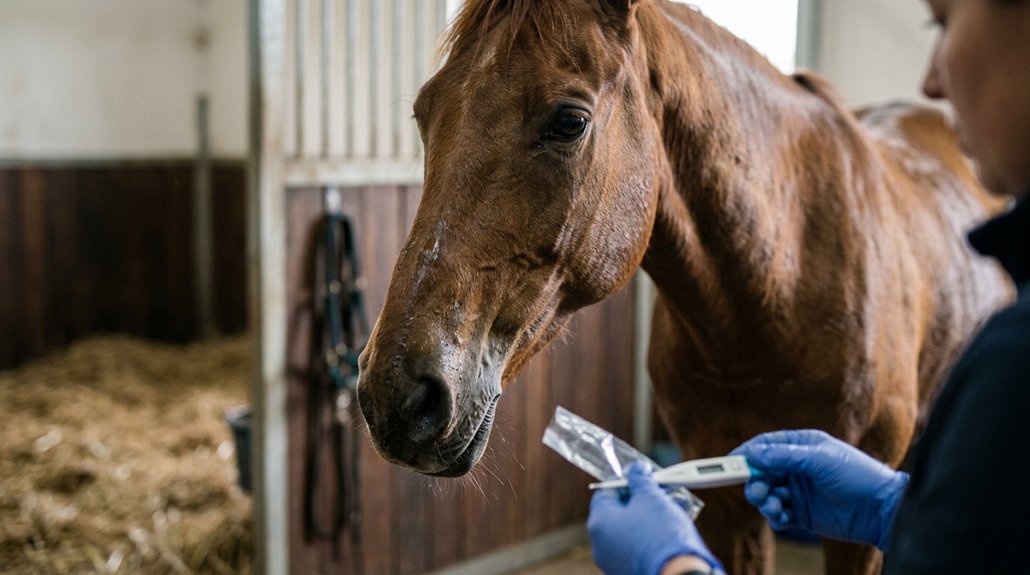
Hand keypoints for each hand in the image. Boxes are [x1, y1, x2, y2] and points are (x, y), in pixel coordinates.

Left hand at [587, 462, 722, 574]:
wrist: (679, 574)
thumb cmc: (661, 535)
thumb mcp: (651, 497)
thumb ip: (640, 479)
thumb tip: (636, 469)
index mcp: (599, 522)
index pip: (606, 491)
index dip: (626, 480)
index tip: (642, 475)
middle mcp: (601, 544)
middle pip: (619, 511)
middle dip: (642, 498)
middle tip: (661, 490)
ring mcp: (615, 560)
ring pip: (632, 529)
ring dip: (651, 516)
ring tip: (673, 507)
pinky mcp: (631, 570)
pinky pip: (639, 546)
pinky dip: (652, 535)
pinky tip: (672, 527)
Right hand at [731, 430, 908, 549]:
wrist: (881, 510)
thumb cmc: (857, 476)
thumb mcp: (818, 459)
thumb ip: (783, 456)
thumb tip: (753, 454)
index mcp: (802, 446)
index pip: (766, 446)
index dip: (747, 454)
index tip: (729, 464)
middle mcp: (797, 467)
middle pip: (762, 472)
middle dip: (754, 482)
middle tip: (756, 492)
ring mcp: (799, 491)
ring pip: (768, 494)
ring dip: (765, 501)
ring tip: (775, 507)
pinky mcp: (803, 513)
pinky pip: (779, 514)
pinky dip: (776, 516)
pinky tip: (783, 517)